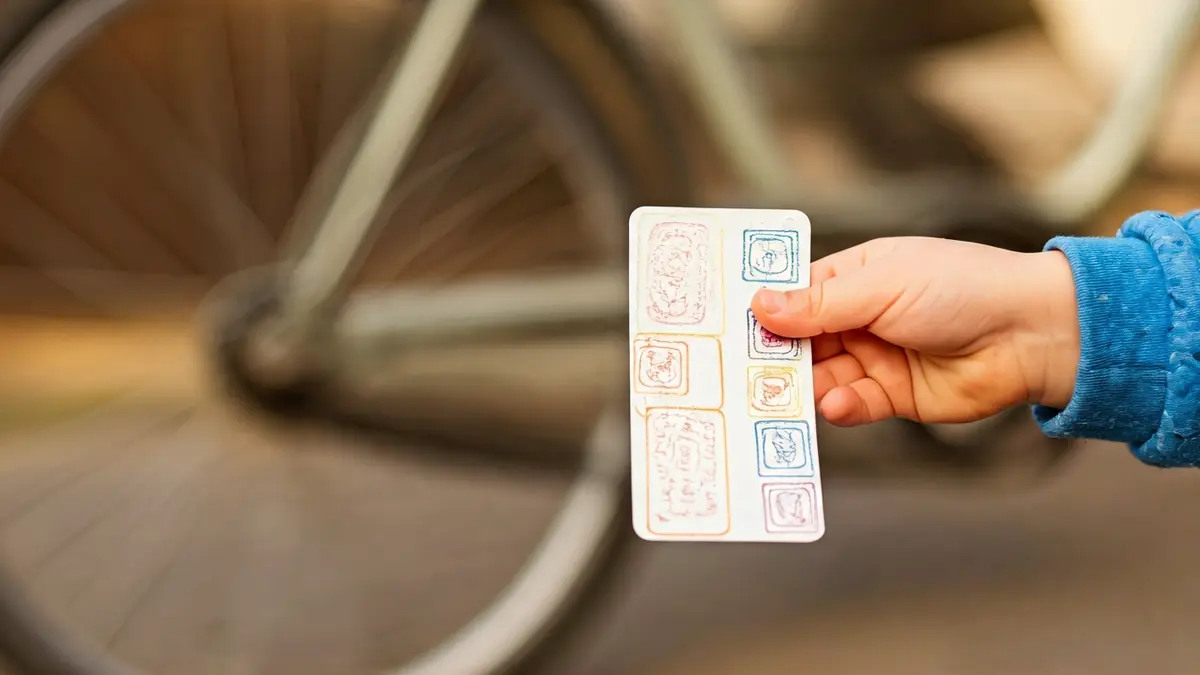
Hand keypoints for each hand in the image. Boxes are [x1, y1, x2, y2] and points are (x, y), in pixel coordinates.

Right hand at [750, 237, 1080, 426]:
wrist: (1032, 334)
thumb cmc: (962, 288)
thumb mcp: (883, 286)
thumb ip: (819, 304)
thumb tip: (759, 305)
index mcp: (853, 278)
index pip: (792, 295)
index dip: (761, 311)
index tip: (724, 327)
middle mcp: (857, 318)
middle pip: (798, 342)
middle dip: (773, 357)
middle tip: (742, 374)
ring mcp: (874, 358)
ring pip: (818, 377)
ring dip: (802, 387)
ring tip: (785, 396)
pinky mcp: (892, 396)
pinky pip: (851, 404)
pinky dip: (839, 407)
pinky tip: (837, 403)